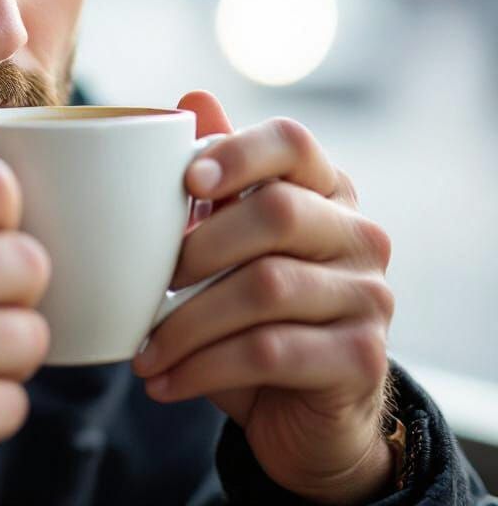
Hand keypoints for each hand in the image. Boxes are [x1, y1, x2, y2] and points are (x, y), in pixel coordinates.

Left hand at [132, 92, 395, 504]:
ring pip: (266, 288)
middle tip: (149, 281)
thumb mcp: (229, 244)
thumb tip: (193, 97)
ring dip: (186, 323)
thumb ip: (216, 179)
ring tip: (141, 348)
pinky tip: (162, 381)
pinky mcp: (362, 357)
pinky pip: (269, 352)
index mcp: (325, 190)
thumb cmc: (252, 311)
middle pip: (278, 212)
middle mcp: (358, 234)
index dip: (238, 151)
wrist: (302, 412)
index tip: (187, 178)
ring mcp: (369, 296)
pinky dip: (201, 367)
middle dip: (199, 246)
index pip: (292, 142)